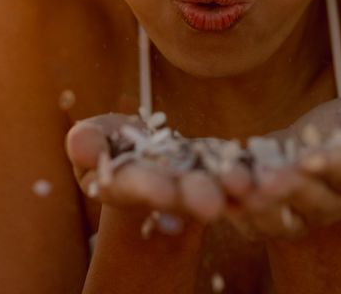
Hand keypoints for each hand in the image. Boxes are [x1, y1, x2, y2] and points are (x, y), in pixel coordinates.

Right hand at [66, 113, 261, 229]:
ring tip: (241, 185)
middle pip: (174, 195)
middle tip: (209, 203)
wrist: (148, 151)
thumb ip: (87, 141)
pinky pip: (233, 176)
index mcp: (120, 186)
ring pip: (208, 188)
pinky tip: (260, 175)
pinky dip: (246, 177)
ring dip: (224, 188)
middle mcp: (158, 194)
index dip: (146, 189)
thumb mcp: (95, 136)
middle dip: (191, 197)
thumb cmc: (111, 141)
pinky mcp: (218, 176)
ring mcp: (191, 188)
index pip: (131, 188)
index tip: (162, 192)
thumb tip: (80, 147)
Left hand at [229, 96, 340, 239]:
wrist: (315, 140)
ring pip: (279, 221)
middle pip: (312, 201)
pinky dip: (232, 209)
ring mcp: (301, 218)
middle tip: (268, 176)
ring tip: (240, 187)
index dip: (332, 166)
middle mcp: (334, 206)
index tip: (309, 156)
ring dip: (257, 205)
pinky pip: (250, 224)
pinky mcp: (268, 220)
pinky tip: (219, 191)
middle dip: (289, 188)